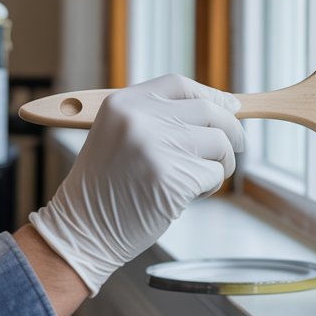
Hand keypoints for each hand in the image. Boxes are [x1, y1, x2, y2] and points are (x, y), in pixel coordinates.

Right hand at [29, 74, 244, 294]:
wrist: (81, 231)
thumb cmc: (106, 188)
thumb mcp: (120, 136)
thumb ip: (160, 118)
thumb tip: (227, 106)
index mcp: (122, 103)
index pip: (179, 85)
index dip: (210, 95)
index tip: (229, 108)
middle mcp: (139, 119)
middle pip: (209, 111)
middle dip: (231, 130)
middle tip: (234, 148)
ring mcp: (156, 147)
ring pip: (219, 143)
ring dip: (220, 163)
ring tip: (196, 180)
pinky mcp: (172, 178)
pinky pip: (213, 174)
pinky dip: (208, 188)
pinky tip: (183, 197)